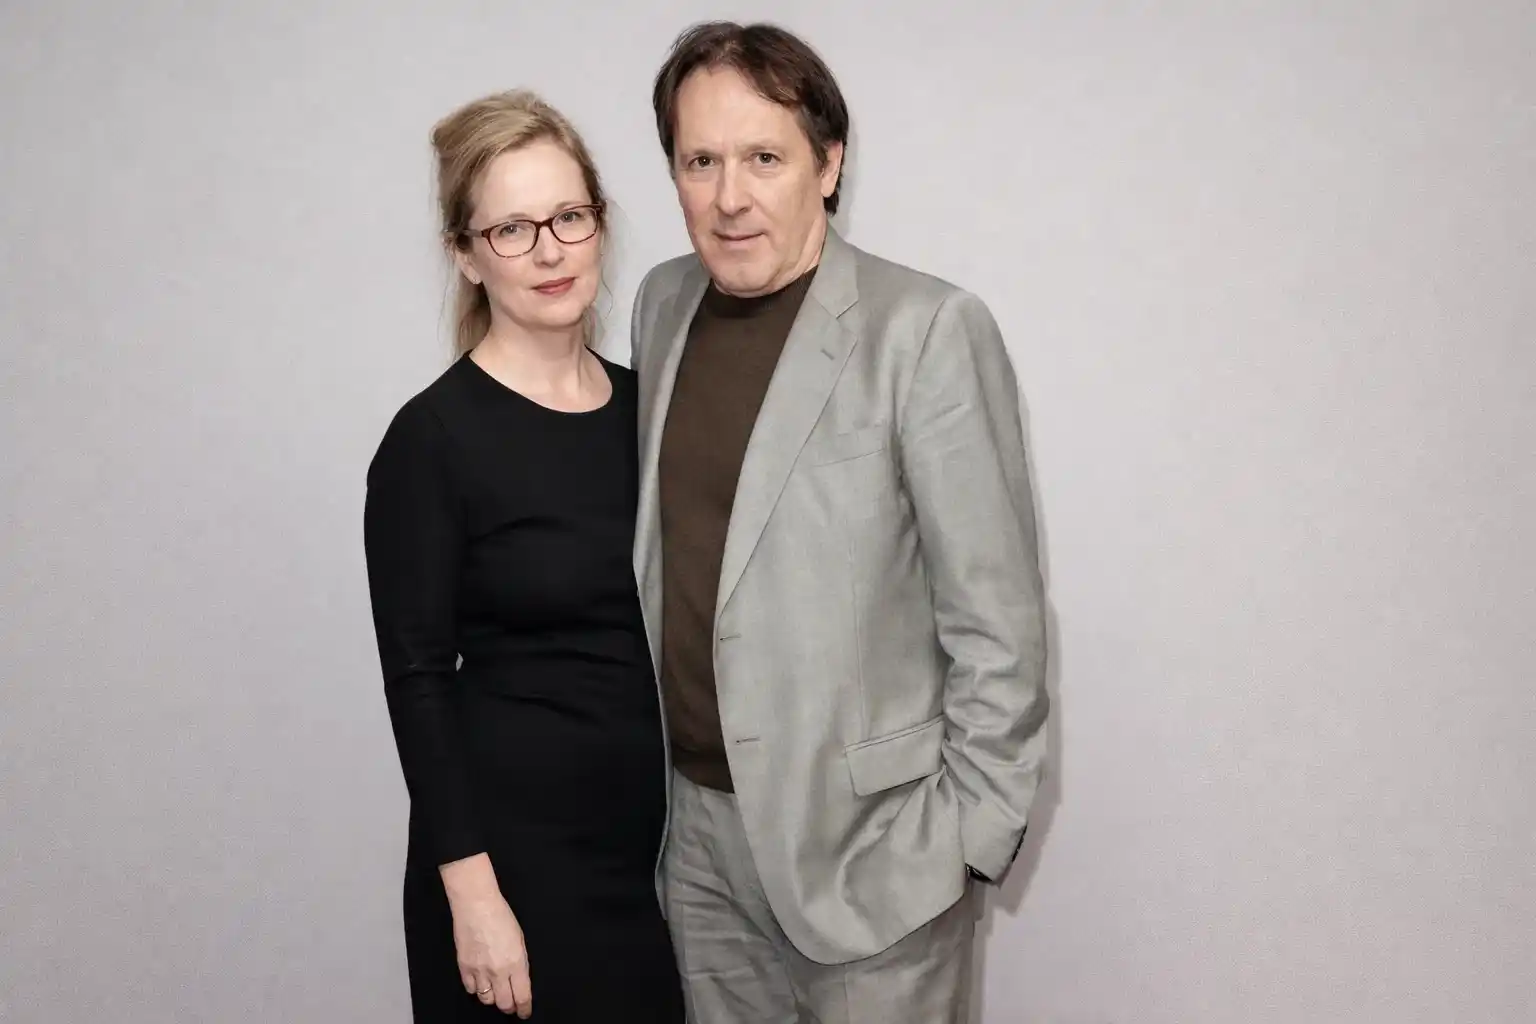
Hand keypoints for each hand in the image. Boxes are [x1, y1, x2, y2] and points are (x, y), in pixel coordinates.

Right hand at [441, 856, 531, 1017]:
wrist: (476, 905)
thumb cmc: (500, 916)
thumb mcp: (520, 939)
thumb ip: (521, 962)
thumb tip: (520, 979)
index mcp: (516, 963)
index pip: (522, 996)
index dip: (524, 1008)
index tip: (525, 1012)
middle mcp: (498, 971)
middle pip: (504, 1003)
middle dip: (510, 1007)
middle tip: (511, 1005)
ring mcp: (479, 971)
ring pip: (486, 999)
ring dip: (493, 998)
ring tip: (496, 991)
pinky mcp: (464, 967)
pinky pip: (471, 989)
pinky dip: (477, 989)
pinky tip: (481, 982)